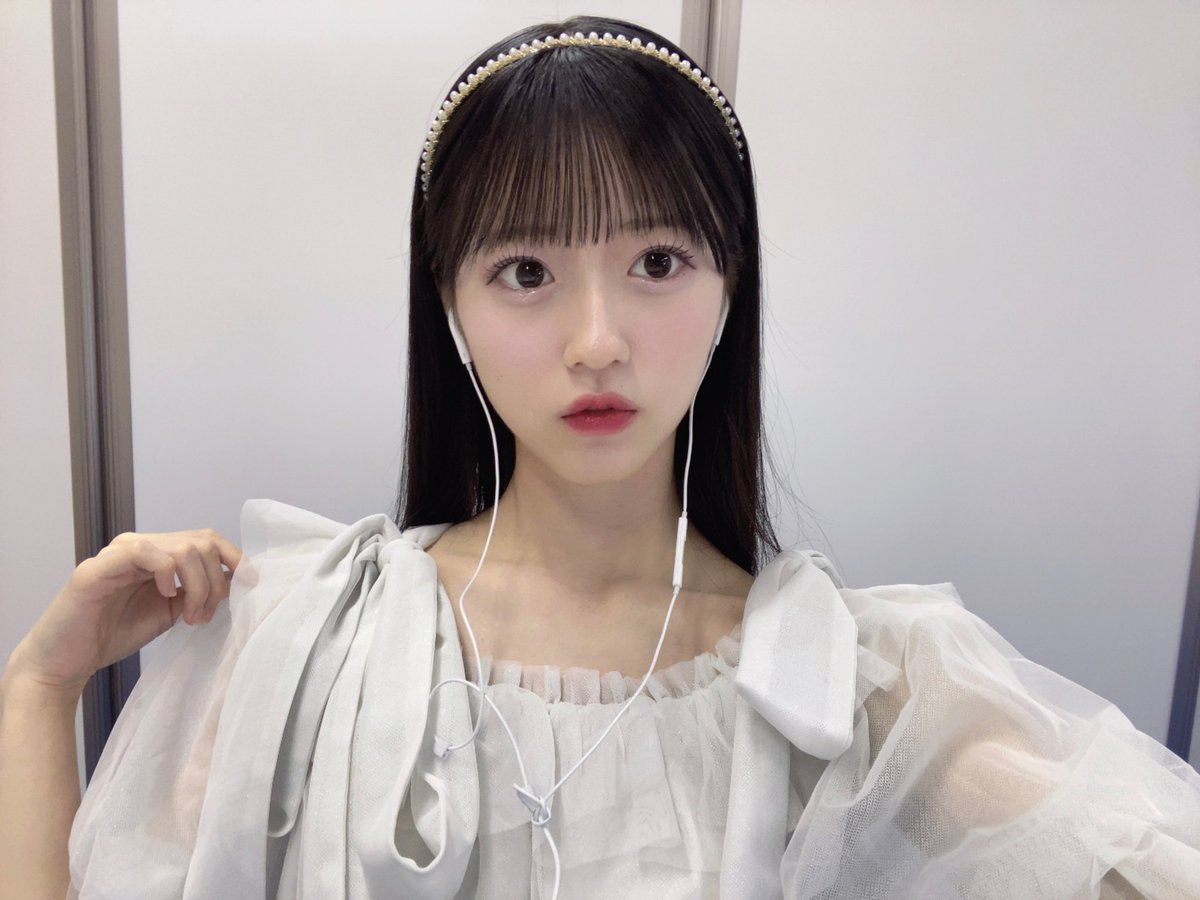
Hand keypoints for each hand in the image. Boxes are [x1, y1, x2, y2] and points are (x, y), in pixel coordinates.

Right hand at [7, 529, 241, 696]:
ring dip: (198, 586)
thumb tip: (236, 582)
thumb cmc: (115, 633)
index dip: (235, 558)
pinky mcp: (98, 568)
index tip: (250, 585)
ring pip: (182, 548)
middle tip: (204, 616)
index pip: (207, 540)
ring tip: (189, 617)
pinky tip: (166, 595)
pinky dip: (166, 572)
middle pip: (203, 542)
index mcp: (157, 554)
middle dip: (217, 581)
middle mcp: (140, 546)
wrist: (68, 660)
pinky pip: (145, 553)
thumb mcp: (171, 612)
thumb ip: (196, 593)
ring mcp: (118, 553)